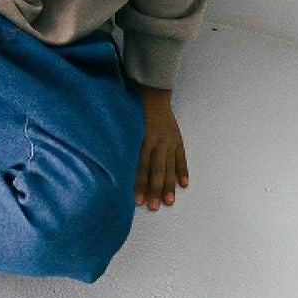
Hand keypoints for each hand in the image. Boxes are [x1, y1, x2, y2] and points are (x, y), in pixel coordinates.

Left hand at [134, 85, 188, 210]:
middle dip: (154, 189)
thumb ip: (123, 143)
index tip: (137, 200)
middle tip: (153, 206)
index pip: (140, 166)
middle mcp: (157, 141)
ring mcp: (169, 141)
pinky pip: (181, 157)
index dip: (139, 183)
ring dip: (169, 185)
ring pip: (169, 166)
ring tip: (169, 201)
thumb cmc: (132, 109)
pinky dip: (183, 170)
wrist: (152, 92)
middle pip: (156, 170)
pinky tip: (184, 184)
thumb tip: (113, 165)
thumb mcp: (124, 125)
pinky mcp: (177, 138)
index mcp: (142, 138)